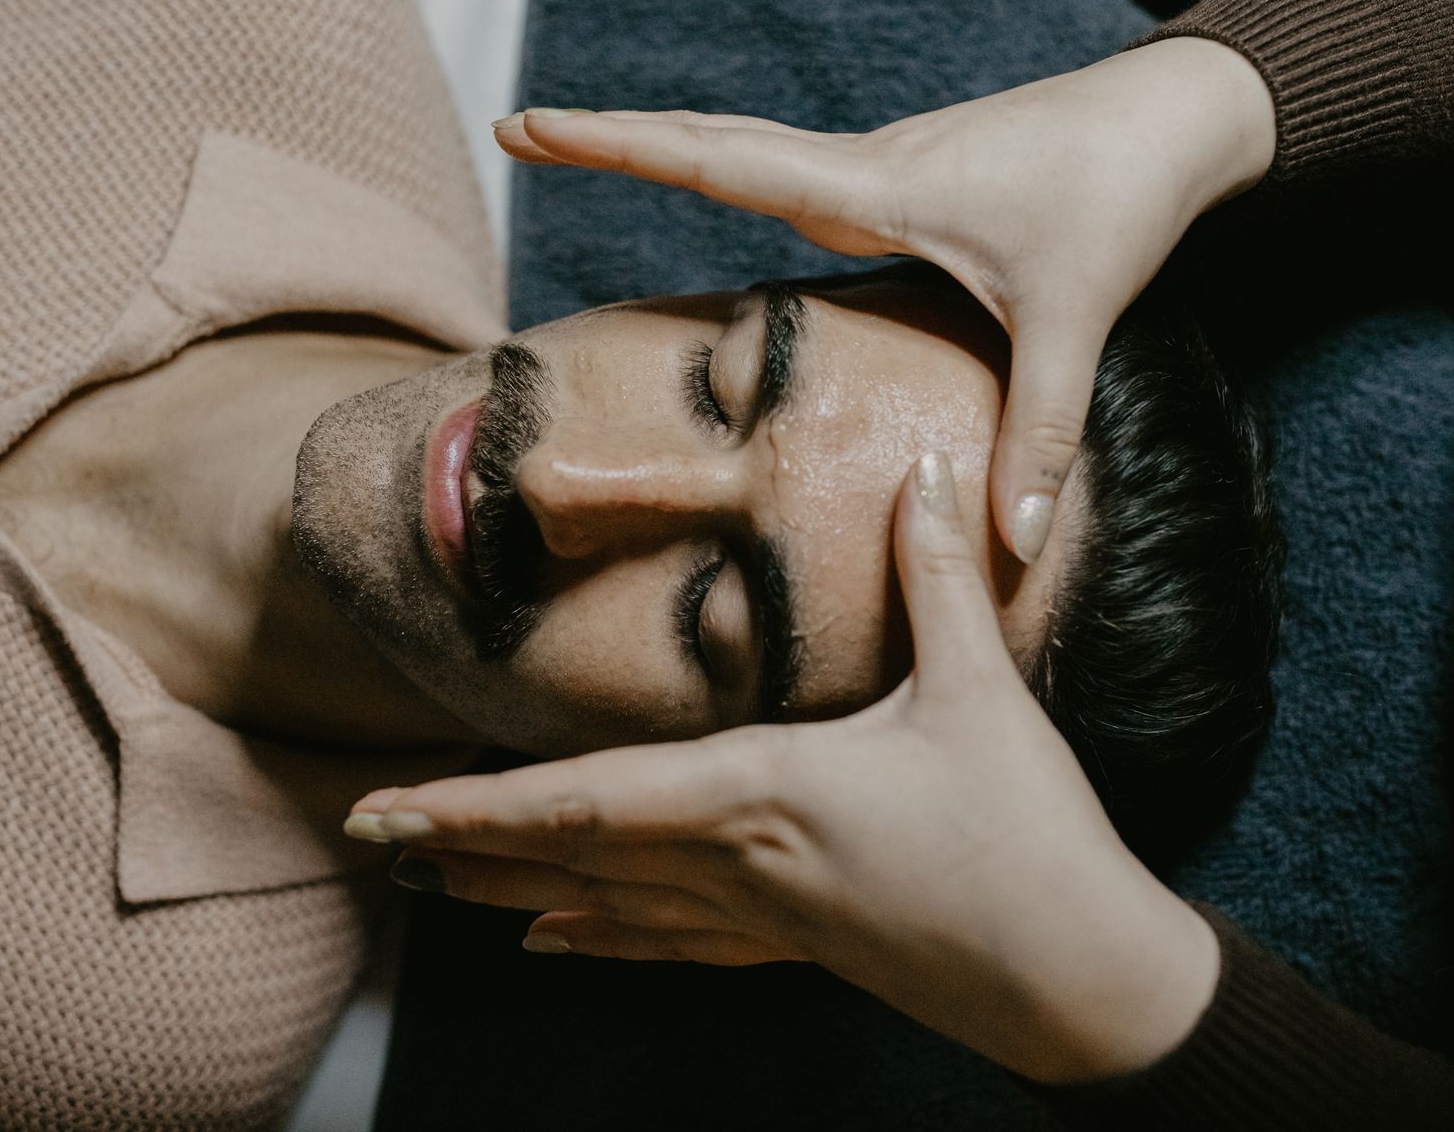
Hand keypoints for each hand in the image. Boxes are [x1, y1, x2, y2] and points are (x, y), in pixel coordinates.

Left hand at [344, 453, 1219, 1085]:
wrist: (1080, 980)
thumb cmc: (1024, 835)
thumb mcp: (977, 693)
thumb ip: (935, 580)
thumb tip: (929, 472)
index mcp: (759, 793)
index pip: (580, 802)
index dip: (473, 807)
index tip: (385, 810)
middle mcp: (735, 864)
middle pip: (568, 857)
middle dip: (464, 848)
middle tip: (374, 840)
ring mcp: (759, 920)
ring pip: (604, 905)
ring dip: (512, 892)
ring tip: (434, 888)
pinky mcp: (792, 950)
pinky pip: (666, 944)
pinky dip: (598, 936)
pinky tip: (551, 940)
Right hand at [492, 36, 1274, 564]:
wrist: (1172, 118)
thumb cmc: (1116, 199)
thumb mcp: (1071, 323)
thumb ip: (1035, 432)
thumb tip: (1014, 545)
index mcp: (872, 188)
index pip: (718, 160)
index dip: (618, 147)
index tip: (531, 124)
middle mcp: (860, 166)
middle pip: (709, 139)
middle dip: (610, 134)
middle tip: (516, 125)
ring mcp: (878, 165)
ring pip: (747, 145)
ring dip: (663, 141)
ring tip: (576, 144)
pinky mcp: (902, 175)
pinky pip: (789, 168)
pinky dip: (725, 161)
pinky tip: (714, 181)